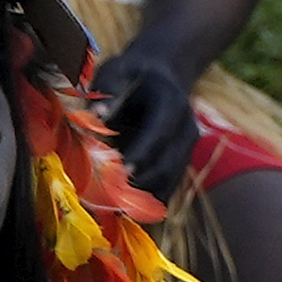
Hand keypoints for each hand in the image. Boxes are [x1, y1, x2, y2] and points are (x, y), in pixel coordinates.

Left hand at [95, 46, 203, 208]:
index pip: (159, 133)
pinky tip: (125, 212)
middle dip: (140, 183)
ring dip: (144, 198)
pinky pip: (167, 186)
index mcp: (172, 105)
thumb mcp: (118, 69)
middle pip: (168, 163)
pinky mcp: (177, 162)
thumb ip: (108, 90)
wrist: (162, 74)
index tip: (121, 172)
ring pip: (170, 180)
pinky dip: (148, 200)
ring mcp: (185, 149)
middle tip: (109, 199)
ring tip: (113, 211)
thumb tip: (95, 115)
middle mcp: (185, 130)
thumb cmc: (132, 73)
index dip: (142, 153)